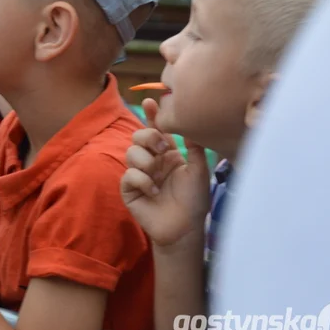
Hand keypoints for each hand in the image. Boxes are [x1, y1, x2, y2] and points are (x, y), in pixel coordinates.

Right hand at [120, 98, 210, 247]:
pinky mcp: (129, 189)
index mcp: (167, 154)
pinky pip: (129, 175)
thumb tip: (192, 127)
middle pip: (138, 136)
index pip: (156, 130)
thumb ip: (195, 149)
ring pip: (131, 153)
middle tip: (162, 148)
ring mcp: (139, 175)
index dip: (152, 116)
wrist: (185, 228)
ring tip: (158, 175)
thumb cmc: (194, 201)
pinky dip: (143, 181)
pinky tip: (155, 192)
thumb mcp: (200, 172)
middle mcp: (151, 161)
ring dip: (146, 161)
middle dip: (148, 137)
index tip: (151, 101)